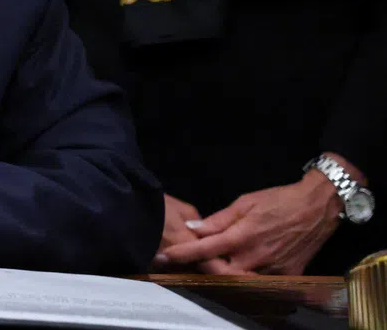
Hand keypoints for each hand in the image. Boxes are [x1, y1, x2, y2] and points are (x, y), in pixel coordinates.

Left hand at [161, 174, 341, 274]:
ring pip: (241, 281)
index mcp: (242, 235)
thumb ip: (219, 220)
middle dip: (203, 270)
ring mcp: (272, 268)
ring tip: (210, 268)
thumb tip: (193, 229)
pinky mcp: (288, 275)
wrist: (318, 208)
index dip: (183, 253)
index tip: (165, 256)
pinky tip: (240, 272)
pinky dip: (248, 280)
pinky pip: (263, 283)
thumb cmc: (278, 200)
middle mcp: (255, 256)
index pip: (206, 248)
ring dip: (224, 276)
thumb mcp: (245, 202)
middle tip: (188, 264)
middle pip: (221, 272)